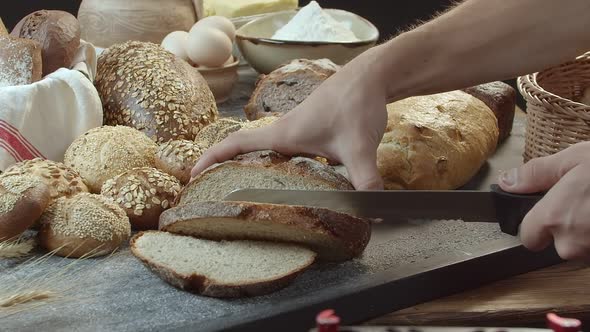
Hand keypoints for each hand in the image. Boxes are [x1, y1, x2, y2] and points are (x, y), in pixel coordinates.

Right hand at [191, 49, 388, 189]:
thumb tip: (372, 212)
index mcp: (283, 134)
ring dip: (250, 168)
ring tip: (240, 193)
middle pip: (244, 151)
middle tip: (210, 194)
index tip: (192, 176)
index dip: (212, 159)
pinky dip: (278, 166)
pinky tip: (288, 183)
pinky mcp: (312, 132)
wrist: (371, 76)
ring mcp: (297, 131)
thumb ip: (364, 180)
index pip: (236, 145)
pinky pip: (285, 152)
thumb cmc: (357, 104)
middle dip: (224, 169)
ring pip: (266, 152)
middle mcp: (285, 132)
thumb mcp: (359, 146)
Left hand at [498, 141, 589, 259]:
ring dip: (587, 233)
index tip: (549, 211)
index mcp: (554, 218)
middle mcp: (572, 243)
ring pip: (581, 248)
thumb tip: (507, 181)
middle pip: (557, 245)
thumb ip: (537, 174)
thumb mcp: (574, 159)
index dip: (537, 224)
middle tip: (582, 204)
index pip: (528, 237)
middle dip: (567, 230)